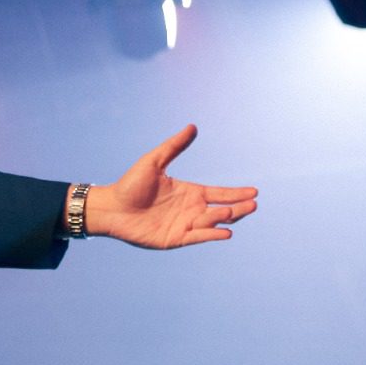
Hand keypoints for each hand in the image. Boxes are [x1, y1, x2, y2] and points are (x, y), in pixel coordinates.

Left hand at [85, 124, 257, 248]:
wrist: (110, 207)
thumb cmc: (129, 184)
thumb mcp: (153, 162)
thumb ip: (174, 146)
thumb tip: (192, 126)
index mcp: (189, 192)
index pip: (219, 193)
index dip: (237, 194)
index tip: (254, 192)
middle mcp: (190, 210)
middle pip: (222, 210)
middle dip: (239, 208)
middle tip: (253, 204)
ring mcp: (184, 225)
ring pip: (212, 223)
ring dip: (223, 218)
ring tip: (229, 211)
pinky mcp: (175, 239)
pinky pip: (198, 237)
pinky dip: (212, 235)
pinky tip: (225, 233)